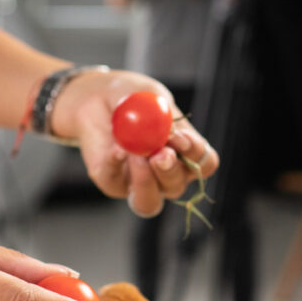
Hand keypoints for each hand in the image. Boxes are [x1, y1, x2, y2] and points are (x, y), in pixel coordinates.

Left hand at [51, 70, 220, 217]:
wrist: (97, 97)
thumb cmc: (132, 99)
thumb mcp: (149, 97)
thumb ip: (159, 115)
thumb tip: (165, 135)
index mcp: (185, 153)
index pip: (204, 164)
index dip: (197, 154)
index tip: (182, 137)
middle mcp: (165, 174)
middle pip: (176, 186)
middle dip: (169, 170)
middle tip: (160, 152)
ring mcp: (139, 182)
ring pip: (149, 203)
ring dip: (146, 180)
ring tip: (137, 155)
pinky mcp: (113, 182)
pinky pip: (115, 183)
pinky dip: (116, 165)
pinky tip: (115, 149)